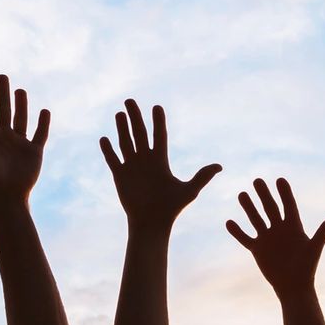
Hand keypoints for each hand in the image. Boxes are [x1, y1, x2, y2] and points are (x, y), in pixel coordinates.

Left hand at [0, 74, 49, 204]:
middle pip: (1, 109)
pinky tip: (44, 111)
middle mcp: (2, 137)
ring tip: (20, 90)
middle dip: (1, 93)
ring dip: (20, 104)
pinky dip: (43, 122)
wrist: (5, 196)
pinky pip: (40, 133)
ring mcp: (18, 143)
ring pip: (20, 118)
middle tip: (1, 76)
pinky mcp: (34, 151)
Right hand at [100, 99, 221, 231]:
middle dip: (135, 117)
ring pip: (126, 142)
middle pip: (140, 133)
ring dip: (122, 128)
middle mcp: (146, 160)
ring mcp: (132, 167)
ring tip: (119, 113)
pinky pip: (113, 159)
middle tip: (130, 100)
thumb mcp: (189, 190)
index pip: (159, 135)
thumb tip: (220, 166)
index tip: (157, 106)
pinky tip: (104, 137)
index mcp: (161, 160)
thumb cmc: (172, 209)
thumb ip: (202, 176)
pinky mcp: (120, 176)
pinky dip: (108, 149)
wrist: (152, 224)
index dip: (158, 121)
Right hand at [226, 177, 324, 297]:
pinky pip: (245, 238)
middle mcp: (279, 229)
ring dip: (249, 207)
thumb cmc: (307, 268)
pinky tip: (229, 222)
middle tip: (257, 180)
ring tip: (242, 194)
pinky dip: (237, 231)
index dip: (285, 193)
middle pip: (270, 208)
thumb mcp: (314, 247)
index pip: (288, 205)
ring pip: (256, 219)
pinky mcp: (257, 249)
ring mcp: (267, 238)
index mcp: (294, 226)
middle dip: (264, 194)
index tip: (280, 179)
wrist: (294, 287)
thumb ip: (324, 231)